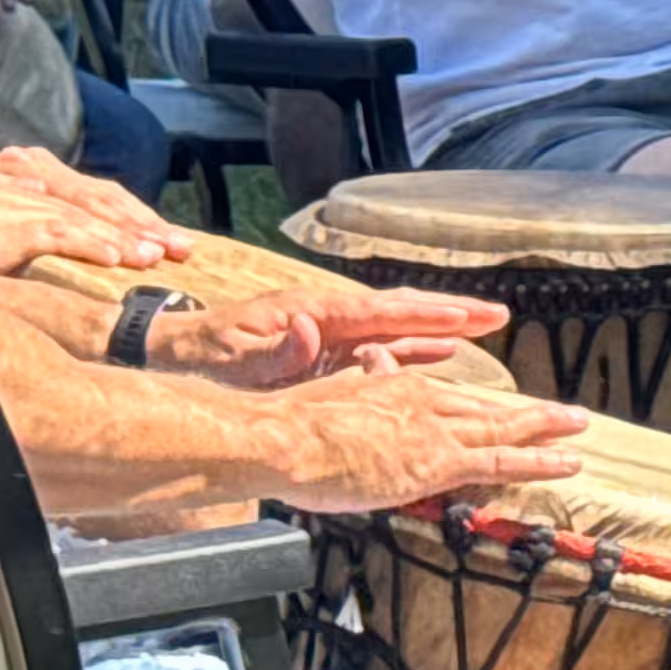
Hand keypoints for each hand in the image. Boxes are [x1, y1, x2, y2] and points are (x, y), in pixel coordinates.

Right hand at [0, 146, 190, 276]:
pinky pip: (52, 233)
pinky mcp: (0, 225)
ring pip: (83, 219)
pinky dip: (86, 244)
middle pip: (99, 203)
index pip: (99, 194)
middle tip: (183, 249)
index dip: (140, 216)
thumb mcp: (11, 216)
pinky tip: (113, 259)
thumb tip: (107, 240)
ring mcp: (15, 199)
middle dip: (144, 227)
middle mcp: (29, 178)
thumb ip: (53, 219)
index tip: (176, 239)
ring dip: (123, 240)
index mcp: (34, 171)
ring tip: (153, 257)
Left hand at [155, 283, 512, 392]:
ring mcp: (329, 330)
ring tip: (485, 328)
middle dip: (450, 312)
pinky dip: (414, 346)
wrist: (172, 355)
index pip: (383, 311)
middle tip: (498, 315)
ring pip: (396, 325)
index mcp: (314, 311)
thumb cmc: (204, 359)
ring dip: (440, 327)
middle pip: (400, 309)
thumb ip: (279, 349)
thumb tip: (312, 332)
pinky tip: (440, 353)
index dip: (429, 316)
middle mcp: (328, 314)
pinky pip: (380, 346)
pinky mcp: (325, 349)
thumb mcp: (238, 359)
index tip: (471, 318)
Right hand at [250, 371, 590, 513]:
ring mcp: (433, 431)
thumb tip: (370, 360)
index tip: (490, 407)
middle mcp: (421, 402)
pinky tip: (569, 461)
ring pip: (502, 429)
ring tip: (579, 427)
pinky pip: (501, 462)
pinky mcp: (437, 462)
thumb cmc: (288, 426)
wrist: (281, 439)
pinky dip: (540, 460)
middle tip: (563, 413)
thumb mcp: (327, 395)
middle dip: (524, 413)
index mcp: (391, 386)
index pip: (442, 397)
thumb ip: (357, 383)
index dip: (470, 406)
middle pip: (482, 409)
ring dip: (545, 428)